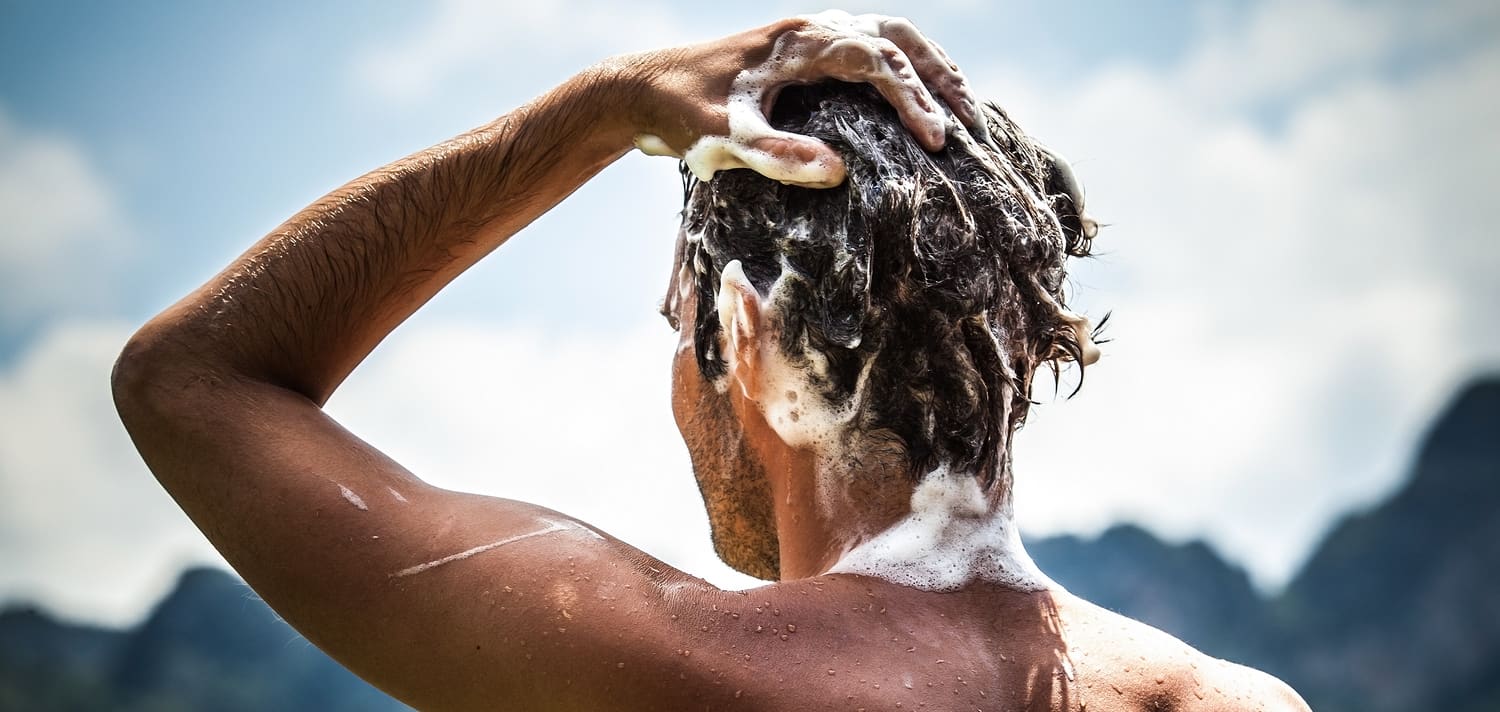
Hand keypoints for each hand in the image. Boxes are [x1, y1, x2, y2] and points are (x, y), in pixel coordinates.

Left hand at [627, 11, 982, 187]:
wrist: (641, 91)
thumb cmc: (680, 116)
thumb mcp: (723, 141)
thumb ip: (776, 156)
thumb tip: (837, 173)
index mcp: (800, 43)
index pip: (877, 60)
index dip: (914, 98)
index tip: (939, 140)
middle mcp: (811, 30)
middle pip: (898, 36)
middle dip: (941, 76)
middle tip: (972, 121)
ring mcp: (809, 38)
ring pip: (889, 37)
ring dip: (928, 69)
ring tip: (962, 111)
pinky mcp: (804, 55)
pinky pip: (870, 51)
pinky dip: (903, 72)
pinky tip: (916, 106)